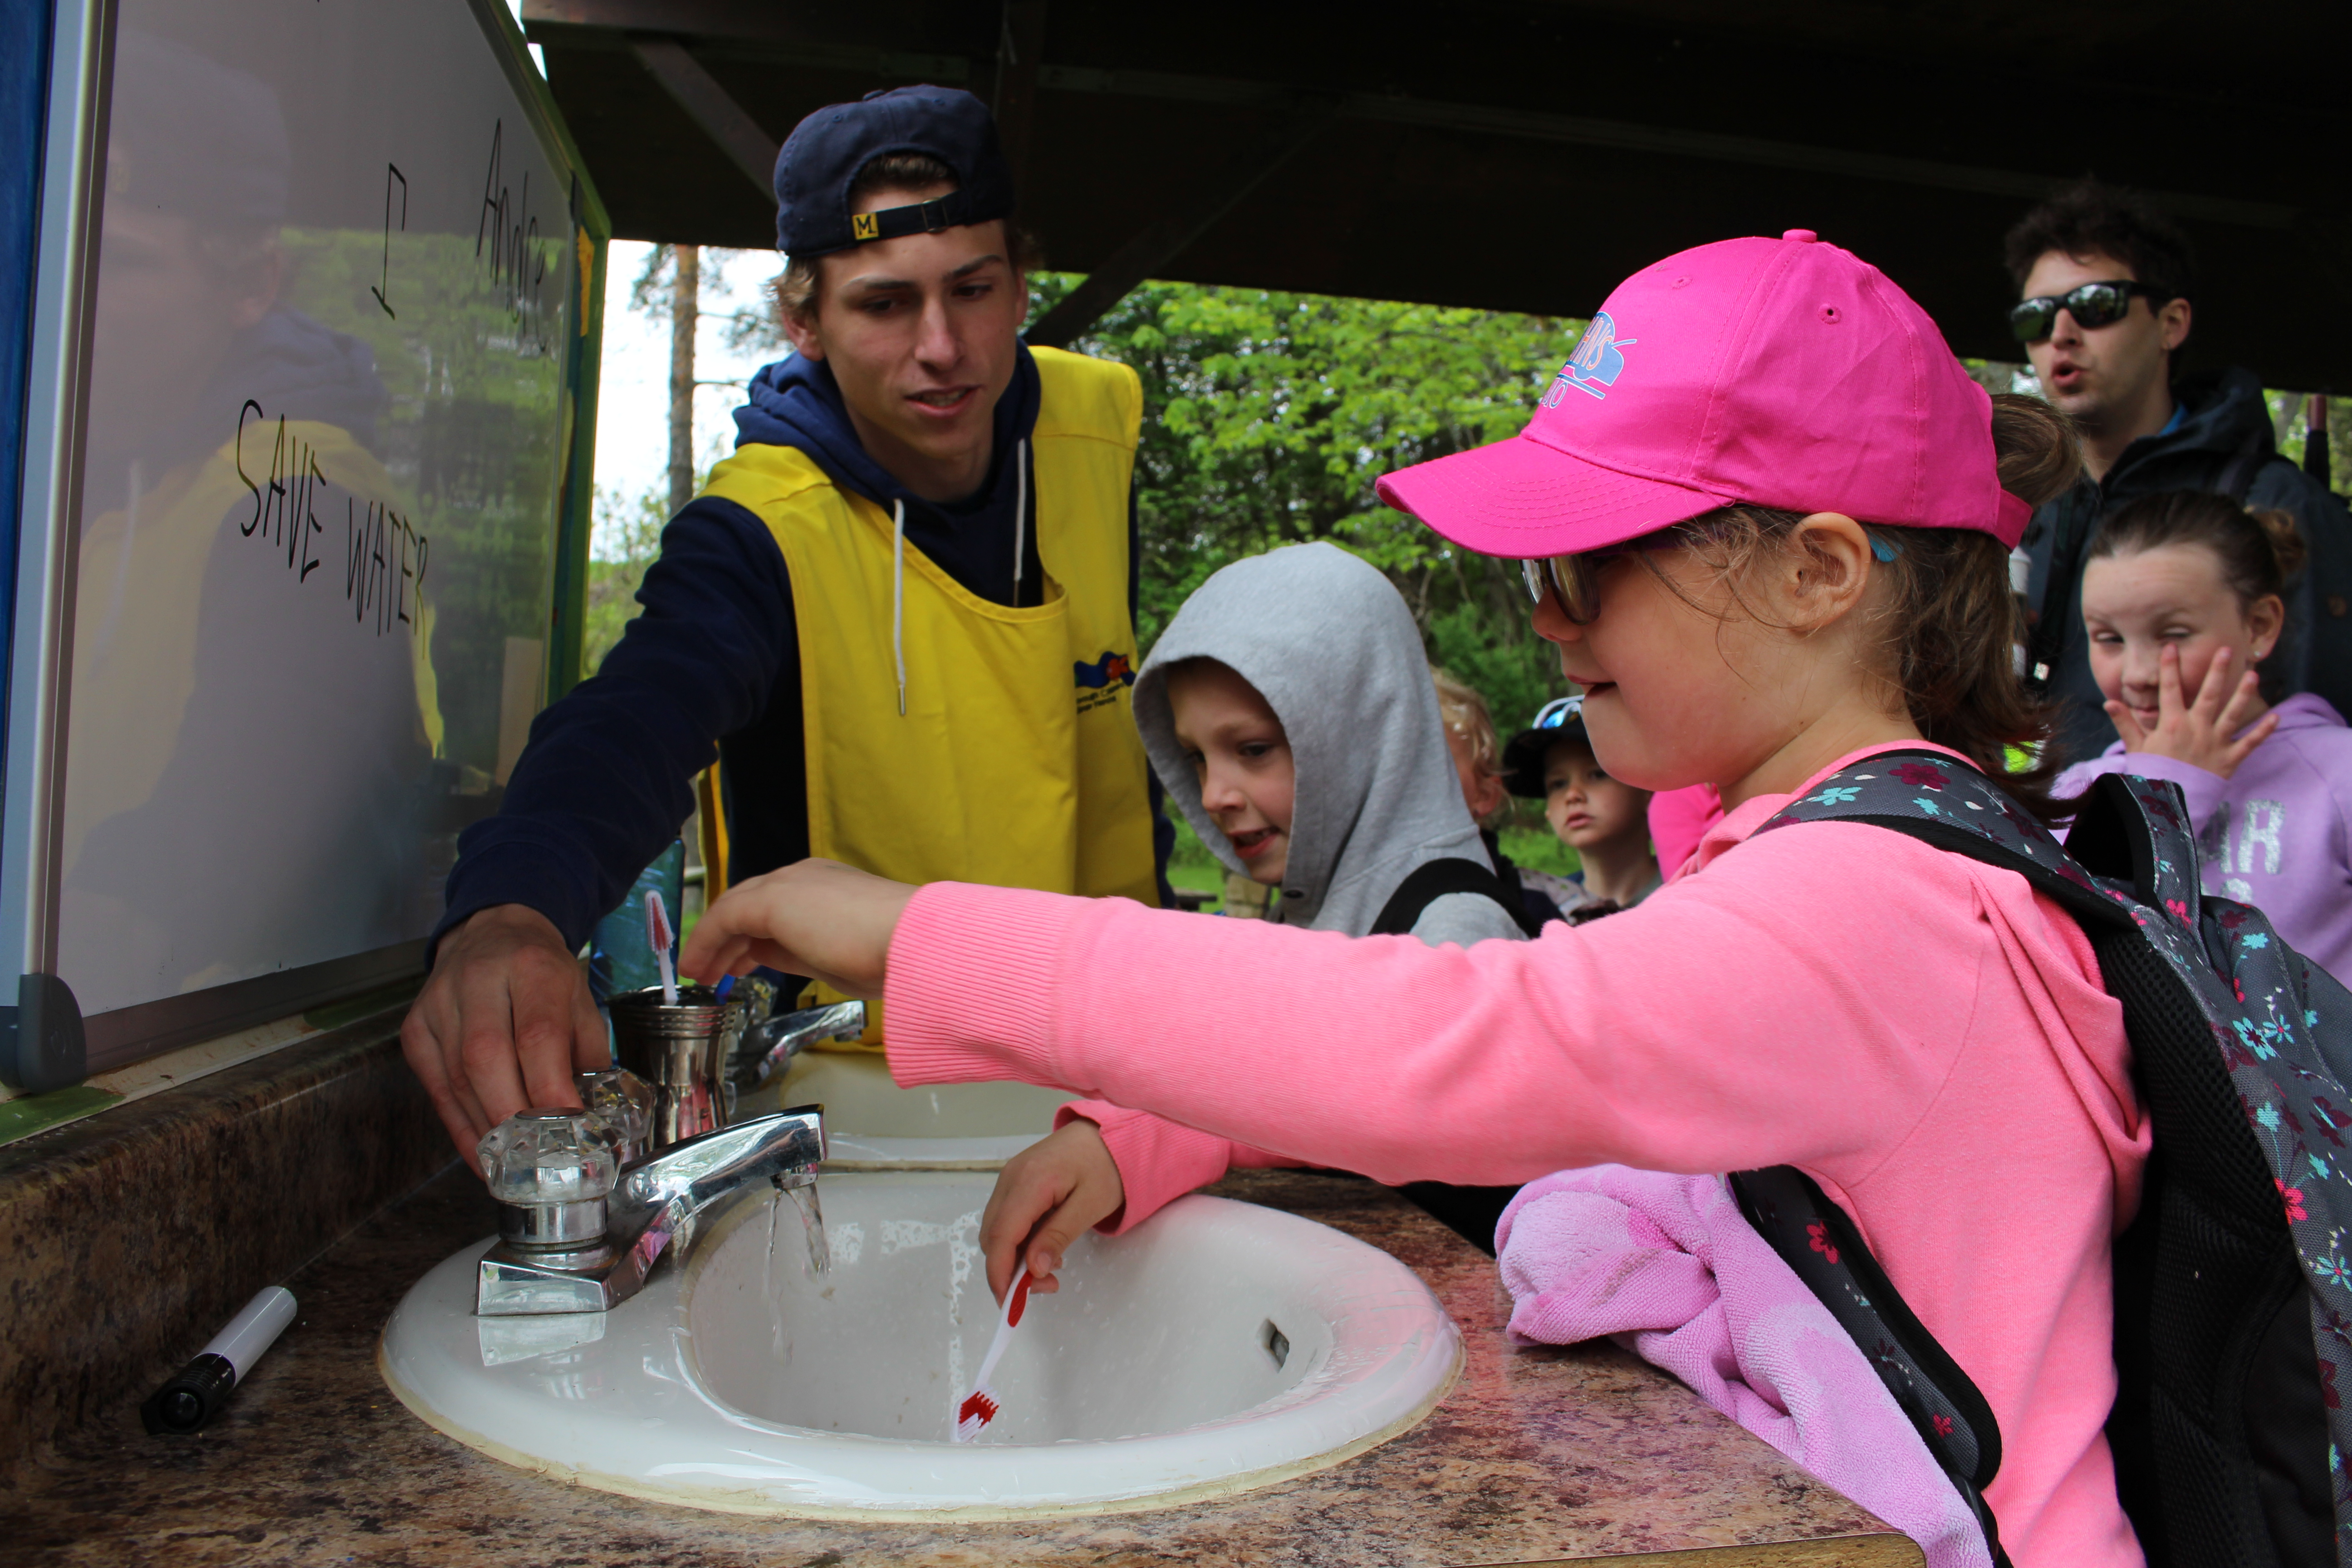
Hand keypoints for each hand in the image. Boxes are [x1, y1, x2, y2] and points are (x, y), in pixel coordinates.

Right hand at [401, 904, 608, 1162]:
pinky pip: (436, 1089)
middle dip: (513, 1116)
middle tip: (539, 1156)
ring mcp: (439, 1004)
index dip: (549, 1087)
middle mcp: (478, 981)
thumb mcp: (580, 998)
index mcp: (531, 967)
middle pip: (486, 1059)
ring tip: (515, 1164)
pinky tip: (484, 1154)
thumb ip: (588, 1054)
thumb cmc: (543, 972)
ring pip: (457, 1079)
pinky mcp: (416, 1028)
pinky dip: (461, 1127)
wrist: (493, 931)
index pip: (536, 1034)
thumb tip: (590, 1116)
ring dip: (487, 1129)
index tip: (570, 1128)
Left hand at [678, 858, 915, 997]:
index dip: (751, 936)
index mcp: (827, 885)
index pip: (776, 907)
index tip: (740, 961)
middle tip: (712, 969)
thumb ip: (797, 952)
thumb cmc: (890, 955)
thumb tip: (765, 955)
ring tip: (698, 972)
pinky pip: (725, 917)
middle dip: (727, 939)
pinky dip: (705, 941)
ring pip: (734, 907)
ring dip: (713, 941)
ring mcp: (789, 883)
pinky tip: (696, 966)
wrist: (910, 941)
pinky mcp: (773, 899)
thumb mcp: (834, 957)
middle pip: (749, 903)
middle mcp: (805, 876)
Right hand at [979, 1119, 1125, 1302]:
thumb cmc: (1107, 1165)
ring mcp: (1010, 1178)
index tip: (1010, 1303)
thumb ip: (1058, 1235)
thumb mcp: (1091, 1204)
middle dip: (1009, 1270)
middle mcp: (1010, 1178)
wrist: (1110, 1132)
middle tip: (1045, 1286)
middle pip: (992, 1236)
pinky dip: (1019, 1240)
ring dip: (1015, 1256)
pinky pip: (1007, 1218)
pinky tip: (1046, 1247)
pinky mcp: (1016, 1181)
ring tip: (1051, 1267)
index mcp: (1029, 1181)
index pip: (1000, 1236)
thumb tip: (1033, 1268)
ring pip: (997, 1229)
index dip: (1000, 1273)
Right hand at [2107, 643, 2277, 780]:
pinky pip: (2250, 743)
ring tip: (2253, 674)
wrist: (2166, 803)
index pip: (2169, 689)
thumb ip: (2125, 723)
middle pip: (2209, 693)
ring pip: (2233, 712)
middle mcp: (2196, 728)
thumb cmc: (2150, 774)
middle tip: (2226, 649)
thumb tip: (2109, 702)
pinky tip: (2275, 717)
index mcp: (2171, 723)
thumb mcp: (2135, 747)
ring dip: (2244, 693)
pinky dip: (2263, 731)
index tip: (2172, 647)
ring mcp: (2215, 742)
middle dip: (2217, 670)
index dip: (2170, 667)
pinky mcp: (2230, 758)